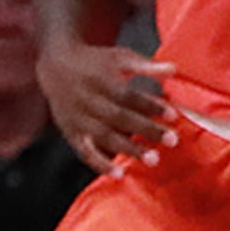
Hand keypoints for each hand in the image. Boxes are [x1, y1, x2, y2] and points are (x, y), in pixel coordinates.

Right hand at [40, 40, 179, 171]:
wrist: (54, 65)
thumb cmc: (95, 61)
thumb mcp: (119, 57)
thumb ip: (146, 65)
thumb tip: (174, 69)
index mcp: (102, 81)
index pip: (129, 97)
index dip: (151, 106)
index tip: (173, 115)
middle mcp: (88, 101)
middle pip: (119, 119)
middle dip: (146, 130)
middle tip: (172, 141)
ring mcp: (78, 119)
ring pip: (104, 137)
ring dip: (129, 149)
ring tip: (153, 159)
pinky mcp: (70, 133)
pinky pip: (84, 152)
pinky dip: (100, 164)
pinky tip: (119, 173)